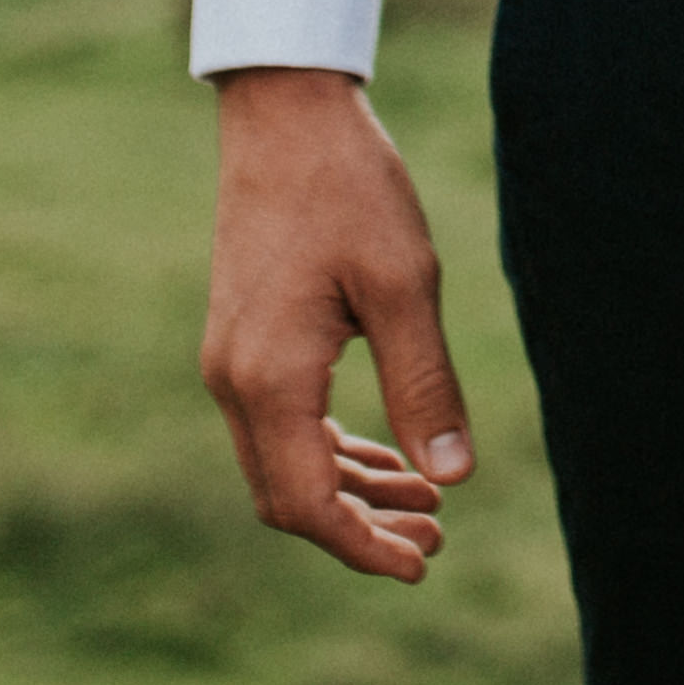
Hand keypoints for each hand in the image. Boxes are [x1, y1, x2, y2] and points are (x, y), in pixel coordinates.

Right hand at [202, 68, 473, 580]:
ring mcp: (229, 363)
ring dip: (349, 492)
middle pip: (288, 498)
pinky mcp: (241, 341)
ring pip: (282, 464)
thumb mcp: (405, 286)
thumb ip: (426, 386)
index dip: (362, 547)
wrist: (286, 118)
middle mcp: (234, 382)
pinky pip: (280, 424)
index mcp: (270, 378)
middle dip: (359, 530)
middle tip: (435, 542)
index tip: (421, 567)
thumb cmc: (352, 191)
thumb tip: (453, 478)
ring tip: (427, 505)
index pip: (307, 504)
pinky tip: (385, 455)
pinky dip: (330, 451)